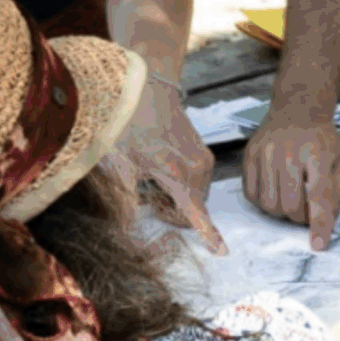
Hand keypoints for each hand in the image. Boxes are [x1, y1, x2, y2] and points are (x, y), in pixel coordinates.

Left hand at [119, 84, 223, 253]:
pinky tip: (162, 168)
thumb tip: (126, 228)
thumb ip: (124, 198)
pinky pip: (196, 183)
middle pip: (190, 209)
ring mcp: (203, 161)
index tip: (221, 251)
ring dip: (175, 197)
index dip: (207, 234)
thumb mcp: (117, 162)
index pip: (195, 213)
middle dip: (170, 210)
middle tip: (147, 192)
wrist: (147, 89)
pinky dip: (181, 184)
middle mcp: (195, 169)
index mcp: (175, 174)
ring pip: (193, 197)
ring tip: (152, 176)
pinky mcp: (205, 155)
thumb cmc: (128, 125)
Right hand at [243, 114, 339, 250]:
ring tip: (290, 201)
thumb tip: (325, 224)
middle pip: (289, 205)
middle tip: (306, 213)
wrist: (297, 110)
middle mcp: (288, 153)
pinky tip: (274, 192)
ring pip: (269, 204)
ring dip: (281, 213)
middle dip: (299, 219)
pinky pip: (251, 194)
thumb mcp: (337, 163)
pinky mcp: (249, 156)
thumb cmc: (320, 140)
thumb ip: (333, 194)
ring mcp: (265, 154)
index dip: (319, 224)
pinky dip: (263, 203)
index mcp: (316, 154)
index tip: (319, 244)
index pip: (318, 196)